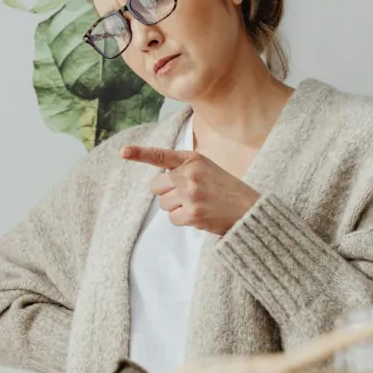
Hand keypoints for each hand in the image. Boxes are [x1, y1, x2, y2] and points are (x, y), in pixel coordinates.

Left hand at [121, 145, 259, 234]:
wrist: (250, 210)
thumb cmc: (226, 189)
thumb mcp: (207, 168)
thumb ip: (184, 169)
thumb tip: (160, 181)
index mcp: (193, 160)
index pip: (161, 156)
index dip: (139, 154)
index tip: (123, 152)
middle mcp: (189, 175)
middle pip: (155, 186)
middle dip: (166, 192)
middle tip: (187, 195)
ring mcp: (190, 195)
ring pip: (163, 204)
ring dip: (176, 208)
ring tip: (198, 205)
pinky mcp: (192, 214)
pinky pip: (173, 219)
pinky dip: (183, 220)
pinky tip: (199, 216)